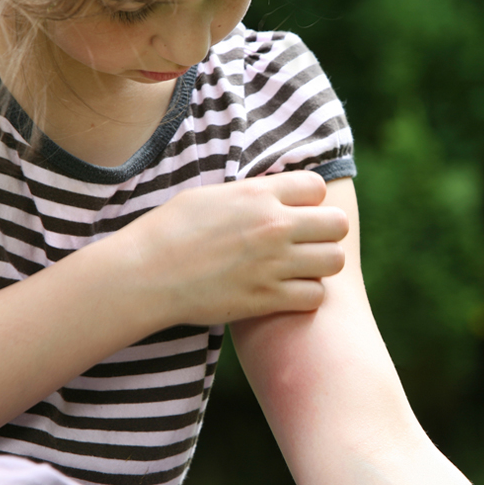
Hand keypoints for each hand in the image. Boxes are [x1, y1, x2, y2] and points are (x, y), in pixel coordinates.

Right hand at [109, 171, 348, 326]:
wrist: (146, 275)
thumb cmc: (169, 231)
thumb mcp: (210, 196)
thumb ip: (251, 195)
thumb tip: (273, 195)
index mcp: (258, 194)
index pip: (317, 186)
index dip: (310, 199)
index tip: (296, 211)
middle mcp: (274, 226)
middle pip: (337, 223)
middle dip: (327, 232)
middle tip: (307, 242)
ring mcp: (274, 264)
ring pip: (334, 260)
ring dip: (321, 264)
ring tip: (300, 268)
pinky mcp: (267, 298)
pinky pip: (315, 296)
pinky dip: (306, 296)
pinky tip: (287, 292)